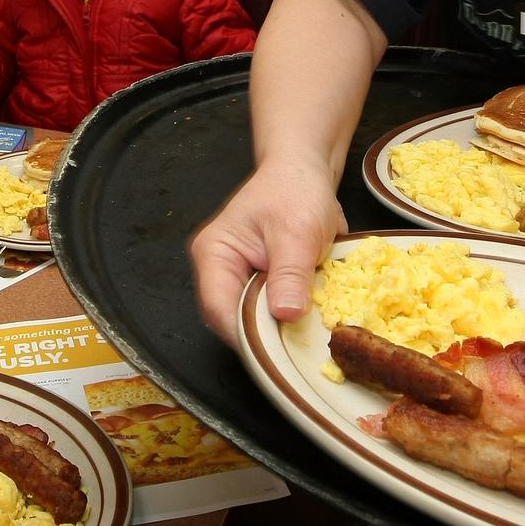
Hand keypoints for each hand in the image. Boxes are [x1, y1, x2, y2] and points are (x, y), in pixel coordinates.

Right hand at [190, 158, 344, 345]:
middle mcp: (218, 271)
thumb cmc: (295, 190)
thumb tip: (285, 315)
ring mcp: (239, 280)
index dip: (247, 336)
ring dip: (280, 331)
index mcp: (214, 254)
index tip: (279, 354)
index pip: (219, 309)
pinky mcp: (260, 285)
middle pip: (233, 321)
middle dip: (266, 338)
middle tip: (298, 354)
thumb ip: (289, 273)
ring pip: (253, 322)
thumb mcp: (297, 231)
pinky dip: (289, 320)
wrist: (306, 171)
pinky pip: (270, 313)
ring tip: (307, 341)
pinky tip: (310, 326)